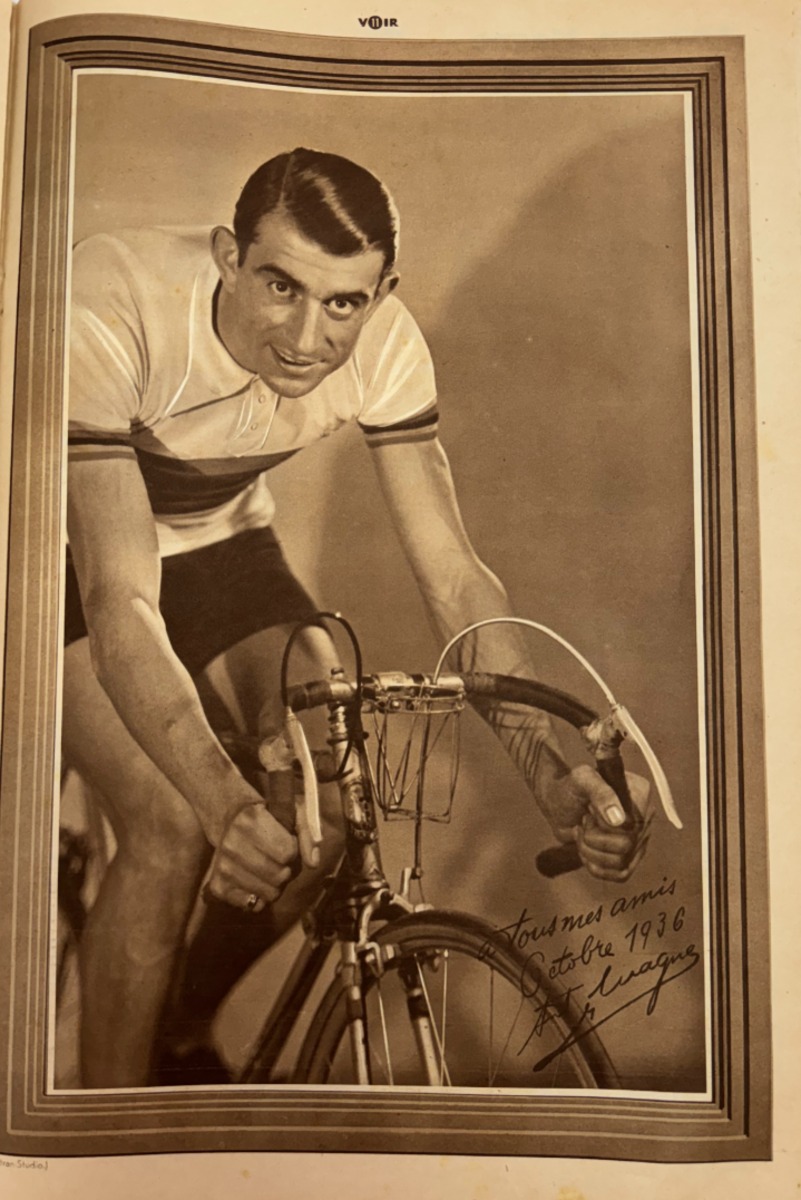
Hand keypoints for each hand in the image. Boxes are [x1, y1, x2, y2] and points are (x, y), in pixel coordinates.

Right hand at [204, 801, 299, 913]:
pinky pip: (252, 905)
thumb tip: (313, 863)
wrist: (228, 819)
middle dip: (285, 869)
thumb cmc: (267, 817)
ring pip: (269, 893)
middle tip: (277, 858)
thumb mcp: (292, 812)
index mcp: (251, 820)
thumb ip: (307, 833)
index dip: (293, 849)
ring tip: (267, 868)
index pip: (287, 852)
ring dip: (275, 884)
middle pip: (279, 876)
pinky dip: (259, 898)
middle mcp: (232, 843)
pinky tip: (256, 881)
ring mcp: (222, 866)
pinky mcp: (218, 885)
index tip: (286, 841)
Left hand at [546, 765, 651, 881]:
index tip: (589, 809)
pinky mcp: (630, 856)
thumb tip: (620, 821)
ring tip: (582, 833)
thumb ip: (601, 793)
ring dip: (590, 851)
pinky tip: (585, 849)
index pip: (631, 824)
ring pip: (620, 863)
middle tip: (584, 821)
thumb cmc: (571, 786)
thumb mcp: (581, 780)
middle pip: (626, 846)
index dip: (604, 824)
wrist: (559, 803)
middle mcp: (645, 817)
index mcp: (640, 793)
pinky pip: (620, 875)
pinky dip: (596, 866)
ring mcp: (639, 838)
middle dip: (594, 837)